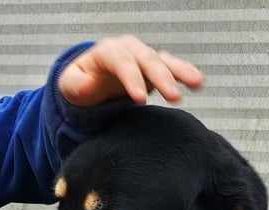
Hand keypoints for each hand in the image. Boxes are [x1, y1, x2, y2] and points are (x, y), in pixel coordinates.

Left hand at [59, 35, 203, 106]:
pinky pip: (173, 67)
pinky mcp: (155, 68)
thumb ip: (76, 85)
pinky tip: (198, 83)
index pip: (121, 61)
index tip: (140, 99)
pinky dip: (186, 73)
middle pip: (147, 60)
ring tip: (196, 84)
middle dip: (161, 77)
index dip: (131, 78)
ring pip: (164, 61)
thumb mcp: (71, 86)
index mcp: (107, 51)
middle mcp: (129, 50)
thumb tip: (87, 86)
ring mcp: (144, 58)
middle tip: (173, 97)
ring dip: (181, 72)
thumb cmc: (80, 84)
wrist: (91, 82)